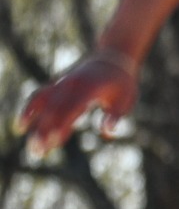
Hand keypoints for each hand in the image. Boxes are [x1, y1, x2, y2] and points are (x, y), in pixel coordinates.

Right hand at [14, 52, 139, 158]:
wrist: (113, 56)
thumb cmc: (122, 82)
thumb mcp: (126, 98)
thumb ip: (115, 115)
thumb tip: (107, 132)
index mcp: (89, 88)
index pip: (71, 108)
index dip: (61, 125)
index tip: (54, 142)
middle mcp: (71, 85)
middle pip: (52, 108)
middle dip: (43, 130)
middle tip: (37, 152)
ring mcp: (62, 83)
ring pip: (41, 102)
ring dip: (32, 121)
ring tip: (30, 142)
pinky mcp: (56, 84)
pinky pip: (39, 97)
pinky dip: (29, 110)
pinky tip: (23, 126)